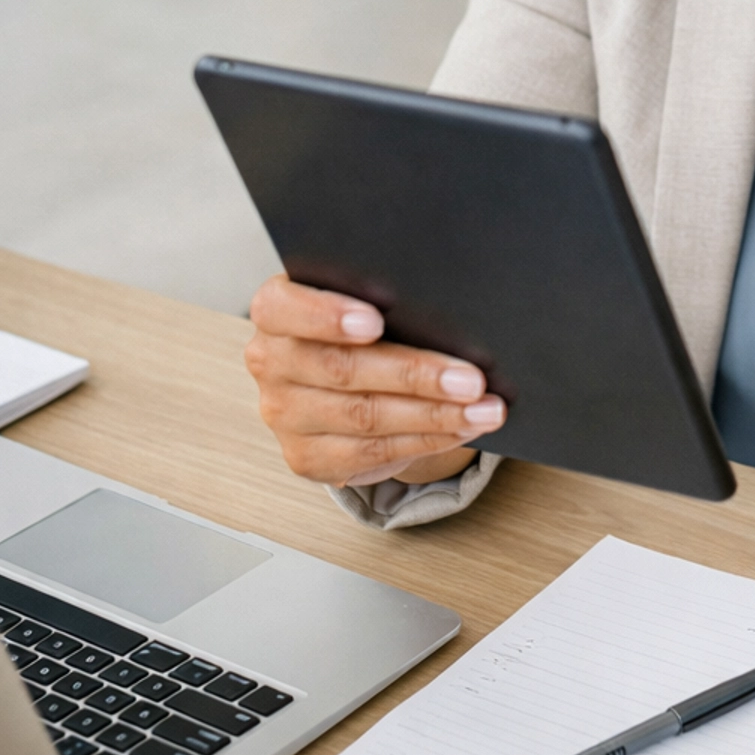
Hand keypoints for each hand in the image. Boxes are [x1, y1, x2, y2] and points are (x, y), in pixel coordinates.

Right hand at [245, 275, 505, 488]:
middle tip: (471, 379)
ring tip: (483, 409)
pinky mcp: (308, 457)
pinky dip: (426, 440)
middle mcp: (271, 362)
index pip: (285, 308)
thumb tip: (452, 308)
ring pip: (364, 417)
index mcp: (276, 309)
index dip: (327, 315)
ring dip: (433, 415)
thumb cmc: (361, 324)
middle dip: (415, 374)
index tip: (375, 321)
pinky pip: (372, 453)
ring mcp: (285, 414)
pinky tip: (461, 428)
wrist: (339, 378)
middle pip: (342, 369)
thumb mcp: (362, 297)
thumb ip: (387, 296)